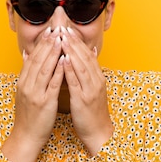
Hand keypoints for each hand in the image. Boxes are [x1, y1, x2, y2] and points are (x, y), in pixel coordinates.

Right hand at [2, 27, 64, 161]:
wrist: (25, 136)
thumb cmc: (28, 115)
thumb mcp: (24, 92)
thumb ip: (27, 74)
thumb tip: (27, 55)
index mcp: (23, 82)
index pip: (33, 58)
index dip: (41, 43)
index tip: (49, 31)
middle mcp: (27, 85)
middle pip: (38, 60)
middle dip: (48, 43)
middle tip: (56, 28)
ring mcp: (35, 93)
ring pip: (45, 69)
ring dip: (53, 53)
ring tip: (61, 39)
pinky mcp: (45, 102)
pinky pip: (52, 84)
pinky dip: (58, 71)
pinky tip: (65, 61)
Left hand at [61, 27, 113, 155]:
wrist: (99, 133)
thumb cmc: (93, 112)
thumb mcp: (93, 90)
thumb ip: (90, 73)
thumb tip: (90, 54)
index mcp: (98, 78)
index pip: (87, 55)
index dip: (77, 41)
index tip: (67, 30)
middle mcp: (96, 81)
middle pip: (84, 57)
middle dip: (73, 41)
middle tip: (62, 28)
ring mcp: (91, 90)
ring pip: (81, 66)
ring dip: (71, 51)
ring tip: (61, 38)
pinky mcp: (83, 99)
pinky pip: (76, 82)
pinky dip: (70, 69)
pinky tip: (63, 59)